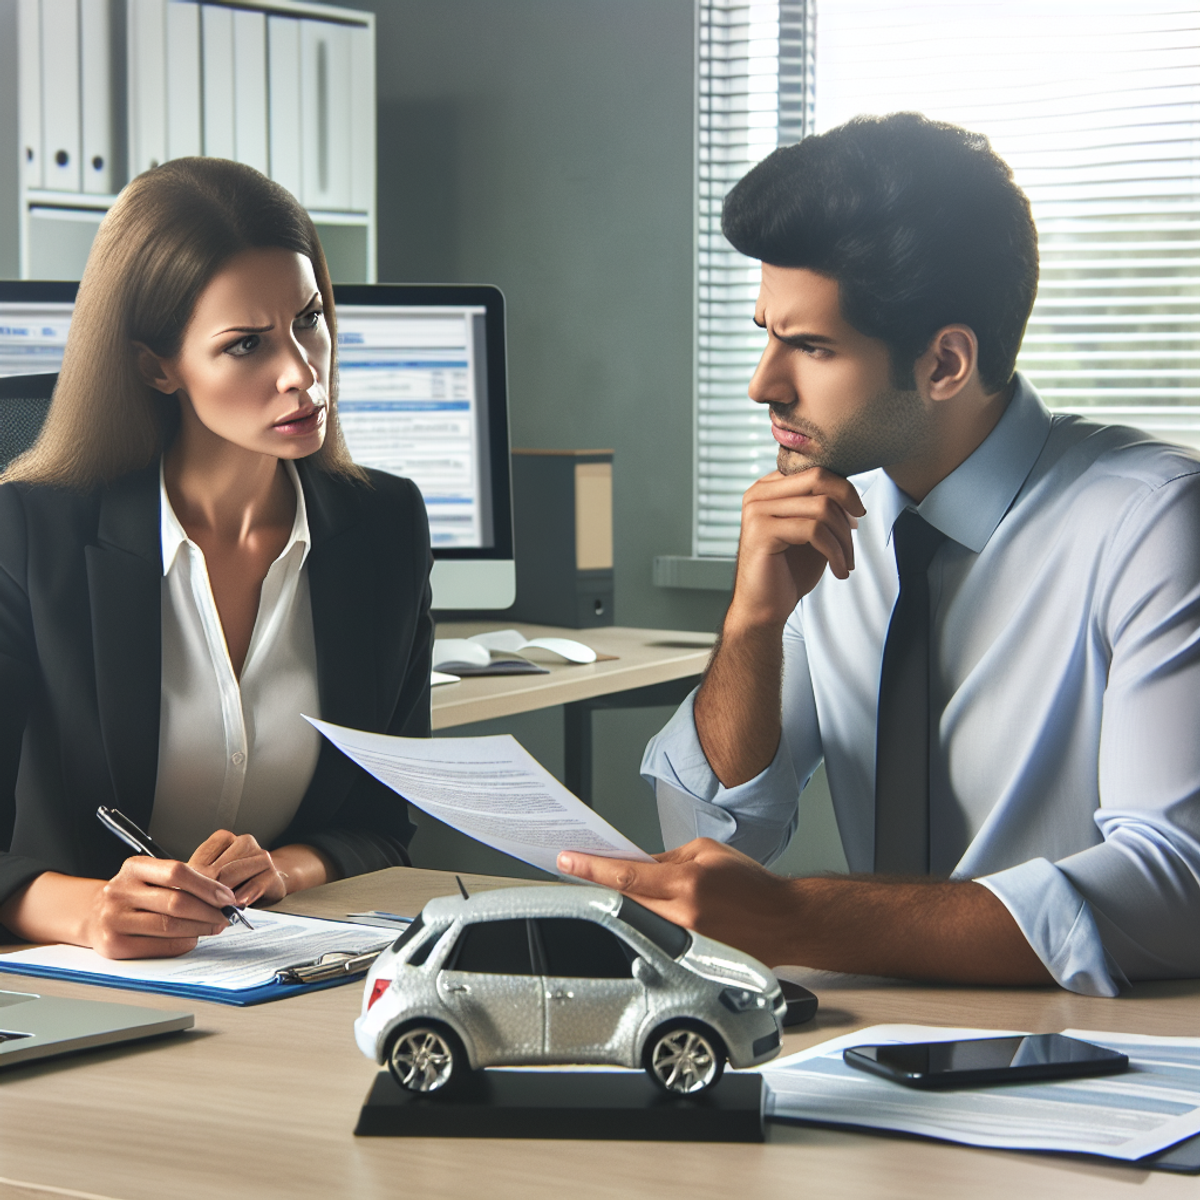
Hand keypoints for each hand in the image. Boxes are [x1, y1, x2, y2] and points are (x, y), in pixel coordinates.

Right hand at [85, 857, 237, 959]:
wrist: (92, 915)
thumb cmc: (131, 895)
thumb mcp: (148, 877)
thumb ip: (179, 882)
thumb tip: (222, 897)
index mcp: (133, 868)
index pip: (177, 872)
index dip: (208, 886)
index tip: (228, 897)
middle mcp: (120, 891)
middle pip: (176, 902)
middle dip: (209, 911)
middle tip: (227, 916)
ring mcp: (114, 919)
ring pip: (169, 926)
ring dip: (199, 928)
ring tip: (214, 926)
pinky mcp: (113, 945)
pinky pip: (158, 946)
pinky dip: (182, 944)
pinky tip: (192, 939)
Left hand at [189, 830, 288, 907]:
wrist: (269, 879)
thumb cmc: (236, 878)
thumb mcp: (213, 873)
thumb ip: (198, 877)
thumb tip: (180, 890)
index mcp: (224, 838)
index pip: (203, 859)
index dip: (191, 881)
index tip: (184, 895)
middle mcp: (245, 842)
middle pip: (219, 868)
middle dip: (206, 890)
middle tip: (196, 907)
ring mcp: (262, 857)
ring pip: (236, 873)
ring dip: (224, 894)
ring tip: (215, 908)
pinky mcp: (274, 874)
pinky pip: (257, 884)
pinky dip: (246, 894)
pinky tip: (238, 903)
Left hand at [557, 839, 797, 966]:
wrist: (785, 919)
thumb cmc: (751, 884)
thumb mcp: (707, 852)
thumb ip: (667, 858)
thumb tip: (634, 863)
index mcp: (687, 882)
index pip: (627, 874)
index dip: (592, 867)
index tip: (567, 860)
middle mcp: (685, 914)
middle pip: (624, 901)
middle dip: (602, 886)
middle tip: (581, 872)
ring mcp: (688, 941)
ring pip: (637, 921)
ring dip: (624, 906)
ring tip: (614, 891)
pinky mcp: (693, 959)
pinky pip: (657, 939)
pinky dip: (647, 925)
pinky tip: (648, 915)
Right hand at [728, 468, 864, 630]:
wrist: (763, 608)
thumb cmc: (787, 572)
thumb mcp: (810, 533)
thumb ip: (822, 509)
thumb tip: (852, 497)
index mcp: (768, 489)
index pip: (815, 470)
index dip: (843, 490)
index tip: (855, 515)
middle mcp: (758, 494)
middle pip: (818, 479)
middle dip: (848, 503)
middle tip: (856, 528)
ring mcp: (757, 511)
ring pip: (821, 507)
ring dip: (843, 538)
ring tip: (846, 562)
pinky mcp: (762, 532)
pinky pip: (814, 530)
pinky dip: (835, 552)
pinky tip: (838, 570)